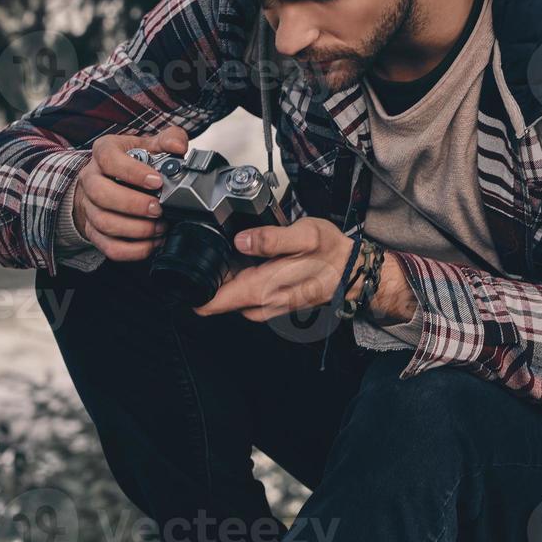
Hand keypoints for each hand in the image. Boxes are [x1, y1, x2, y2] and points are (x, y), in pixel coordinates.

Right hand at [71, 126, 188, 262]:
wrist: (110, 179)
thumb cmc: (133, 161)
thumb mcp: (150, 144)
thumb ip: (169, 139)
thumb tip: (178, 146)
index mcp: (103, 153)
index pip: (110, 160)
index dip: (133, 172)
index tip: (157, 181)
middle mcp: (91, 179)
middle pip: (101, 194)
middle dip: (133, 204)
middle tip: (158, 208)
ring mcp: (89, 206)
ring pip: (104, 222)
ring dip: (136, 229)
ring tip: (160, 226)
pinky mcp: (94, 230)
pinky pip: (108, 246)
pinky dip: (132, 250)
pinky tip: (152, 243)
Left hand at [193, 218, 416, 323]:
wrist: (355, 271)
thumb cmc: (332, 251)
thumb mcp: (305, 234)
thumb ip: (271, 238)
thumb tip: (241, 241)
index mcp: (266, 288)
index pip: (215, 303)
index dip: (195, 291)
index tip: (186, 273)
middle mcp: (264, 304)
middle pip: (219, 300)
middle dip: (210, 280)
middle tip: (213, 251)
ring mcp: (269, 307)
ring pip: (233, 299)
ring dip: (226, 281)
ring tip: (232, 255)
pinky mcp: (275, 304)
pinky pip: (248, 298)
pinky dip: (241, 283)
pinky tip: (249, 263)